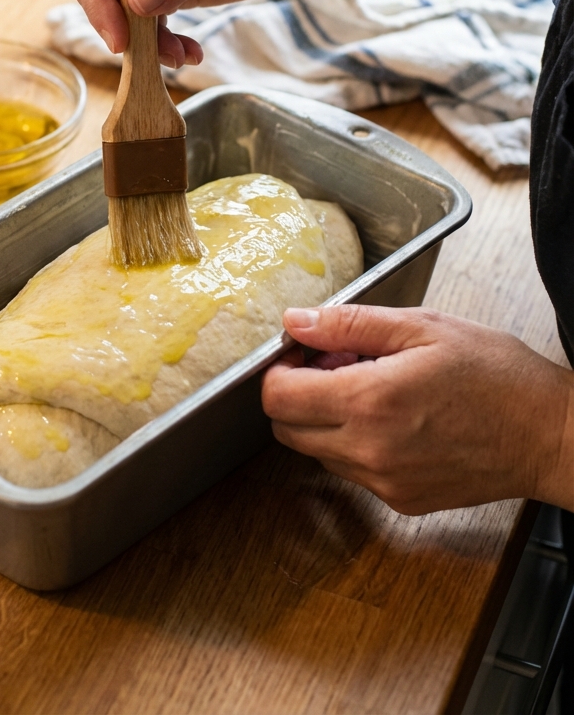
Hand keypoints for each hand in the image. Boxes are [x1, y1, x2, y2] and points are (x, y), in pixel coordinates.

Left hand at [262, 304, 573, 513]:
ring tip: (374, 389)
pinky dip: (356, 445)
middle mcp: (369, 451)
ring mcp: (384, 483)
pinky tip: (394, 419)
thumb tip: (295, 322)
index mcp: (371, 402)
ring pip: (317, 452)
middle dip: (297, 394)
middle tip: (337, 365)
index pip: (279, 398)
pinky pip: (352, 472)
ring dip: (326, 420)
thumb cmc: (495, 375)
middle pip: (287, 430)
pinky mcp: (401, 502)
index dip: (281, 368)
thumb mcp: (422, 328)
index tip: (305, 351)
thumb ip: (348, 325)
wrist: (549, 435)